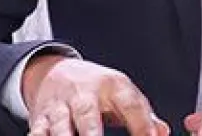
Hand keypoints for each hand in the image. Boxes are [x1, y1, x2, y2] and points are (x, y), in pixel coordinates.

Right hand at [23, 54, 171, 135]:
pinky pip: (38, 133)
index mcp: (111, 85)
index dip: (142, 124)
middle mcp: (84, 94)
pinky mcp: (41, 118)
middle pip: (88, 115)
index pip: (130, 104)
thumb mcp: (121, 93)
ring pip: (60, 128)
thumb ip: (143, 114)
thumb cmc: (96, 89)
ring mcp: (60, 107)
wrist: (55, 71)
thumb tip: (163, 132)